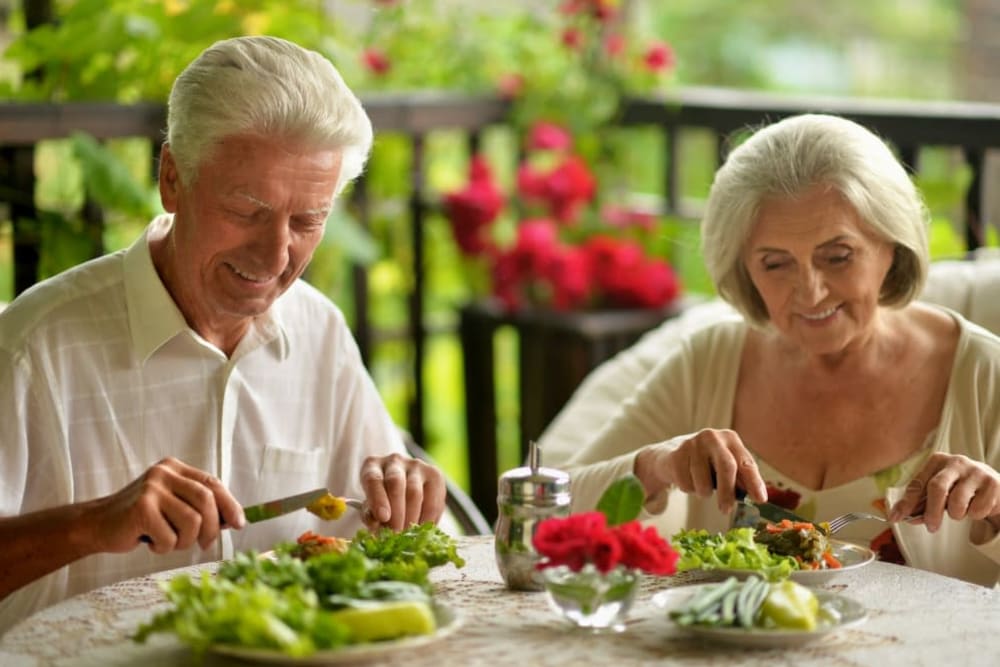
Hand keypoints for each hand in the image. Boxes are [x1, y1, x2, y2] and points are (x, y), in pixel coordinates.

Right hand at [87, 457, 242, 553]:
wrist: (96, 525)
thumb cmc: (140, 519)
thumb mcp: (171, 504)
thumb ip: (198, 506)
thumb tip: (235, 520)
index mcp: (175, 468)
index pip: (212, 484)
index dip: (230, 505)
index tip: (239, 524)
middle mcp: (164, 473)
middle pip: (207, 501)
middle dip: (212, 528)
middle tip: (205, 545)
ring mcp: (152, 489)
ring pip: (192, 522)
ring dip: (185, 541)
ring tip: (169, 542)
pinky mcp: (141, 509)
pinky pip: (170, 537)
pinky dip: (164, 548)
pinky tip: (150, 542)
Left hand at [359, 453, 445, 531]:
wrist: (403, 489)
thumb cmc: (381, 501)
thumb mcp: (370, 507)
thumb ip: (370, 515)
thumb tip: (376, 525)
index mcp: (372, 466)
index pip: (373, 479)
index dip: (378, 499)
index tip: (382, 518)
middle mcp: (394, 461)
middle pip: (396, 483)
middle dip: (396, 512)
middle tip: (396, 534)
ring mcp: (417, 466)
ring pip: (415, 493)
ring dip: (411, 518)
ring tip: (408, 535)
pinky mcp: (435, 475)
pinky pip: (433, 500)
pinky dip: (427, 519)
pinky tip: (421, 529)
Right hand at [634, 428, 766, 513]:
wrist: (671, 454)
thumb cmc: (706, 463)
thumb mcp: (725, 466)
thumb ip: (741, 479)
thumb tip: (758, 497)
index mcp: (730, 439)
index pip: (746, 462)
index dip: (754, 482)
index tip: (760, 499)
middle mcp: (712, 437)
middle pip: (726, 467)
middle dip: (727, 492)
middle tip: (726, 510)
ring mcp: (692, 444)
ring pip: (704, 482)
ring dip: (704, 493)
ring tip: (701, 487)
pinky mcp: (676, 454)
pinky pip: (686, 484)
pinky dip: (688, 489)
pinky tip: (687, 479)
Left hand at [889, 453, 999, 532]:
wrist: (994, 487)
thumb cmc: (959, 488)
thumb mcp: (940, 491)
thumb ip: (920, 503)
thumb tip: (900, 516)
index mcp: (937, 461)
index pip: (917, 483)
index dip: (906, 503)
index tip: (895, 518)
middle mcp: (956, 462)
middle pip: (937, 488)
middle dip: (931, 512)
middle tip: (931, 527)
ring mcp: (976, 471)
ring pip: (957, 501)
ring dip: (956, 514)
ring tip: (960, 511)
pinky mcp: (993, 483)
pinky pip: (978, 509)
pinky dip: (975, 515)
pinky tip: (978, 507)